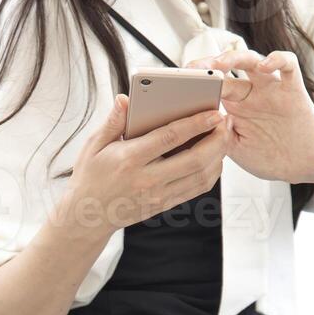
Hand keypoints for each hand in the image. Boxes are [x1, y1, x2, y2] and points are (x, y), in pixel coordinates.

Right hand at [57, 95, 232, 235]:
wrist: (87, 216)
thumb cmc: (90, 176)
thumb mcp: (93, 145)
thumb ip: (112, 122)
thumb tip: (124, 98)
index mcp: (129, 160)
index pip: (169, 139)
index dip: (195, 124)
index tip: (213, 112)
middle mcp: (147, 180)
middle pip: (193, 160)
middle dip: (216, 140)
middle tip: (226, 122)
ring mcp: (157, 196)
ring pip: (200, 177)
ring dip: (218, 156)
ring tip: (224, 137)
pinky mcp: (164, 205)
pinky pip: (196, 189)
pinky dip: (211, 172)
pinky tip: (215, 157)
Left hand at [190, 49, 313, 185]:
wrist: (305, 166)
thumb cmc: (271, 157)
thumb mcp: (236, 149)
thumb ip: (217, 135)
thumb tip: (197, 119)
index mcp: (236, 107)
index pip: (212, 87)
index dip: (197, 83)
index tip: (179, 86)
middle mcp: (252, 94)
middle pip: (227, 70)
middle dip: (208, 67)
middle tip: (193, 70)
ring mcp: (272, 89)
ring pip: (253, 61)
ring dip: (236, 57)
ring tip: (221, 63)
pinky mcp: (293, 89)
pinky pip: (288, 65)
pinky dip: (277, 59)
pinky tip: (265, 65)